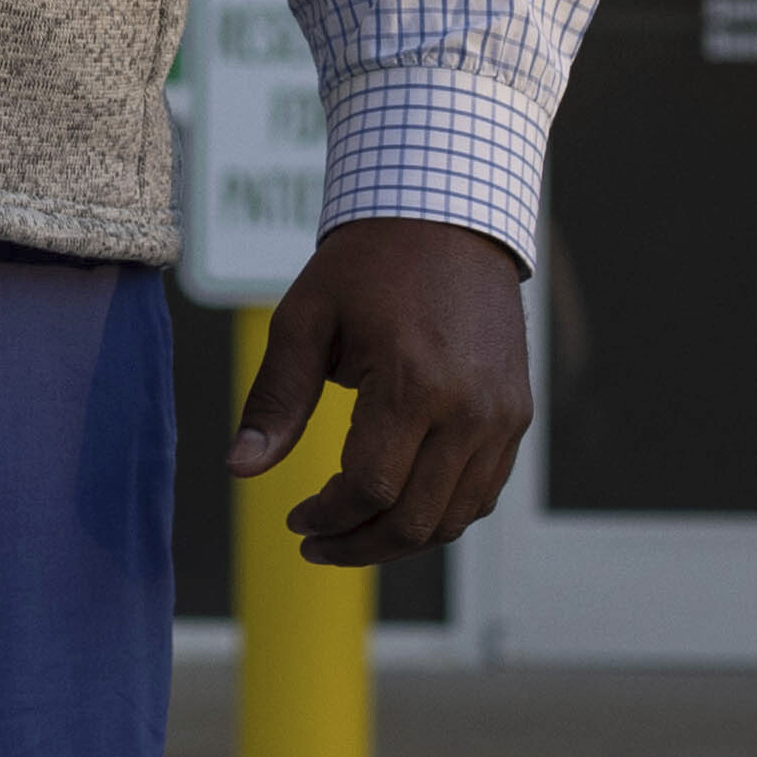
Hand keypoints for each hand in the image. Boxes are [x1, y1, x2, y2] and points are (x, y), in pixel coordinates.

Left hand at [227, 216, 531, 565]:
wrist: (451, 212)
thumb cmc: (370, 264)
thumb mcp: (306, 318)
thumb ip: (276, 399)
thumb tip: (240, 468)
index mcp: (414, 383)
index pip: (369, 490)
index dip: (327, 519)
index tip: (295, 519)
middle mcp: (470, 407)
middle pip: (415, 520)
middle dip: (357, 544)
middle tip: (316, 540)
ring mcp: (502, 414)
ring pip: (454, 517)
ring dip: (400, 539)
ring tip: (353, 530)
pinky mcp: (517, 413)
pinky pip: (483, 491)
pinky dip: (441, 512)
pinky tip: (399, 503)